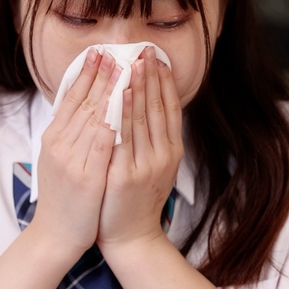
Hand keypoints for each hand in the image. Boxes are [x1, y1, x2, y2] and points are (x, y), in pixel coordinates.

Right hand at [29, 49, 119, 257]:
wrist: (56, 235)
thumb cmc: (64, 195)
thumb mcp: (60, 157)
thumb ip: (71, 131)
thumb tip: (84, 103)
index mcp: (54, 137)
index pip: (71, 98)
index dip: (86, 74)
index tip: (98, 52)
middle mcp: (60, 145)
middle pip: (83, 103)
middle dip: (100, 75)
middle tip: (114, 50)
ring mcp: (72, 161)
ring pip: (93, 119)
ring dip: (109, 91)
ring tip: (123, 68)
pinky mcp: (86, 178)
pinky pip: (100, 146)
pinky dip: (110, 124)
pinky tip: (120, 108)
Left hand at [98, 46, 183, 250]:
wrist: (131, 238)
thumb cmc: (137, 199)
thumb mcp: (155, 166)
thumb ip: (155, 138)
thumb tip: (153, 104)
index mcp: (171, 152)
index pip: (170, 108)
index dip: (165, 81)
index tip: (158, 57)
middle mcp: (162, 156)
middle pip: (157, 108)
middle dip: (151, 77)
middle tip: (145, 50)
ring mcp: (144, 166)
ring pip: (141, 119)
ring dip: (137, 88)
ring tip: (132, 63)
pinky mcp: (124, 176)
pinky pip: (122, 138)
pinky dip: (121, 114)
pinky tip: (117, 96)